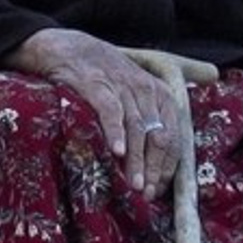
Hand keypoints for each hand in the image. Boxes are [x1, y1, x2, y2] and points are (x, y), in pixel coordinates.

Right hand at [2, 29, 181, 199]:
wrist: (69, 48)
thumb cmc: (105, 77)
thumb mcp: (136, 90)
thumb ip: (154, 117)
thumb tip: (161, 159)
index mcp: (160, 94)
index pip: (173, 137)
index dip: (167, 167)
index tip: (159, 191)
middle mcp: (146, 90)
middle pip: (158, 136)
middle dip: (154, 169)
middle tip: (147, 194)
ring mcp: (122, 86)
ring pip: (138, 129)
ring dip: (137, 160)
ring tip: (135, 185)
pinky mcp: (98, 85)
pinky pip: (111, 112)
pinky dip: (116, 132)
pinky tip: (116, 152)